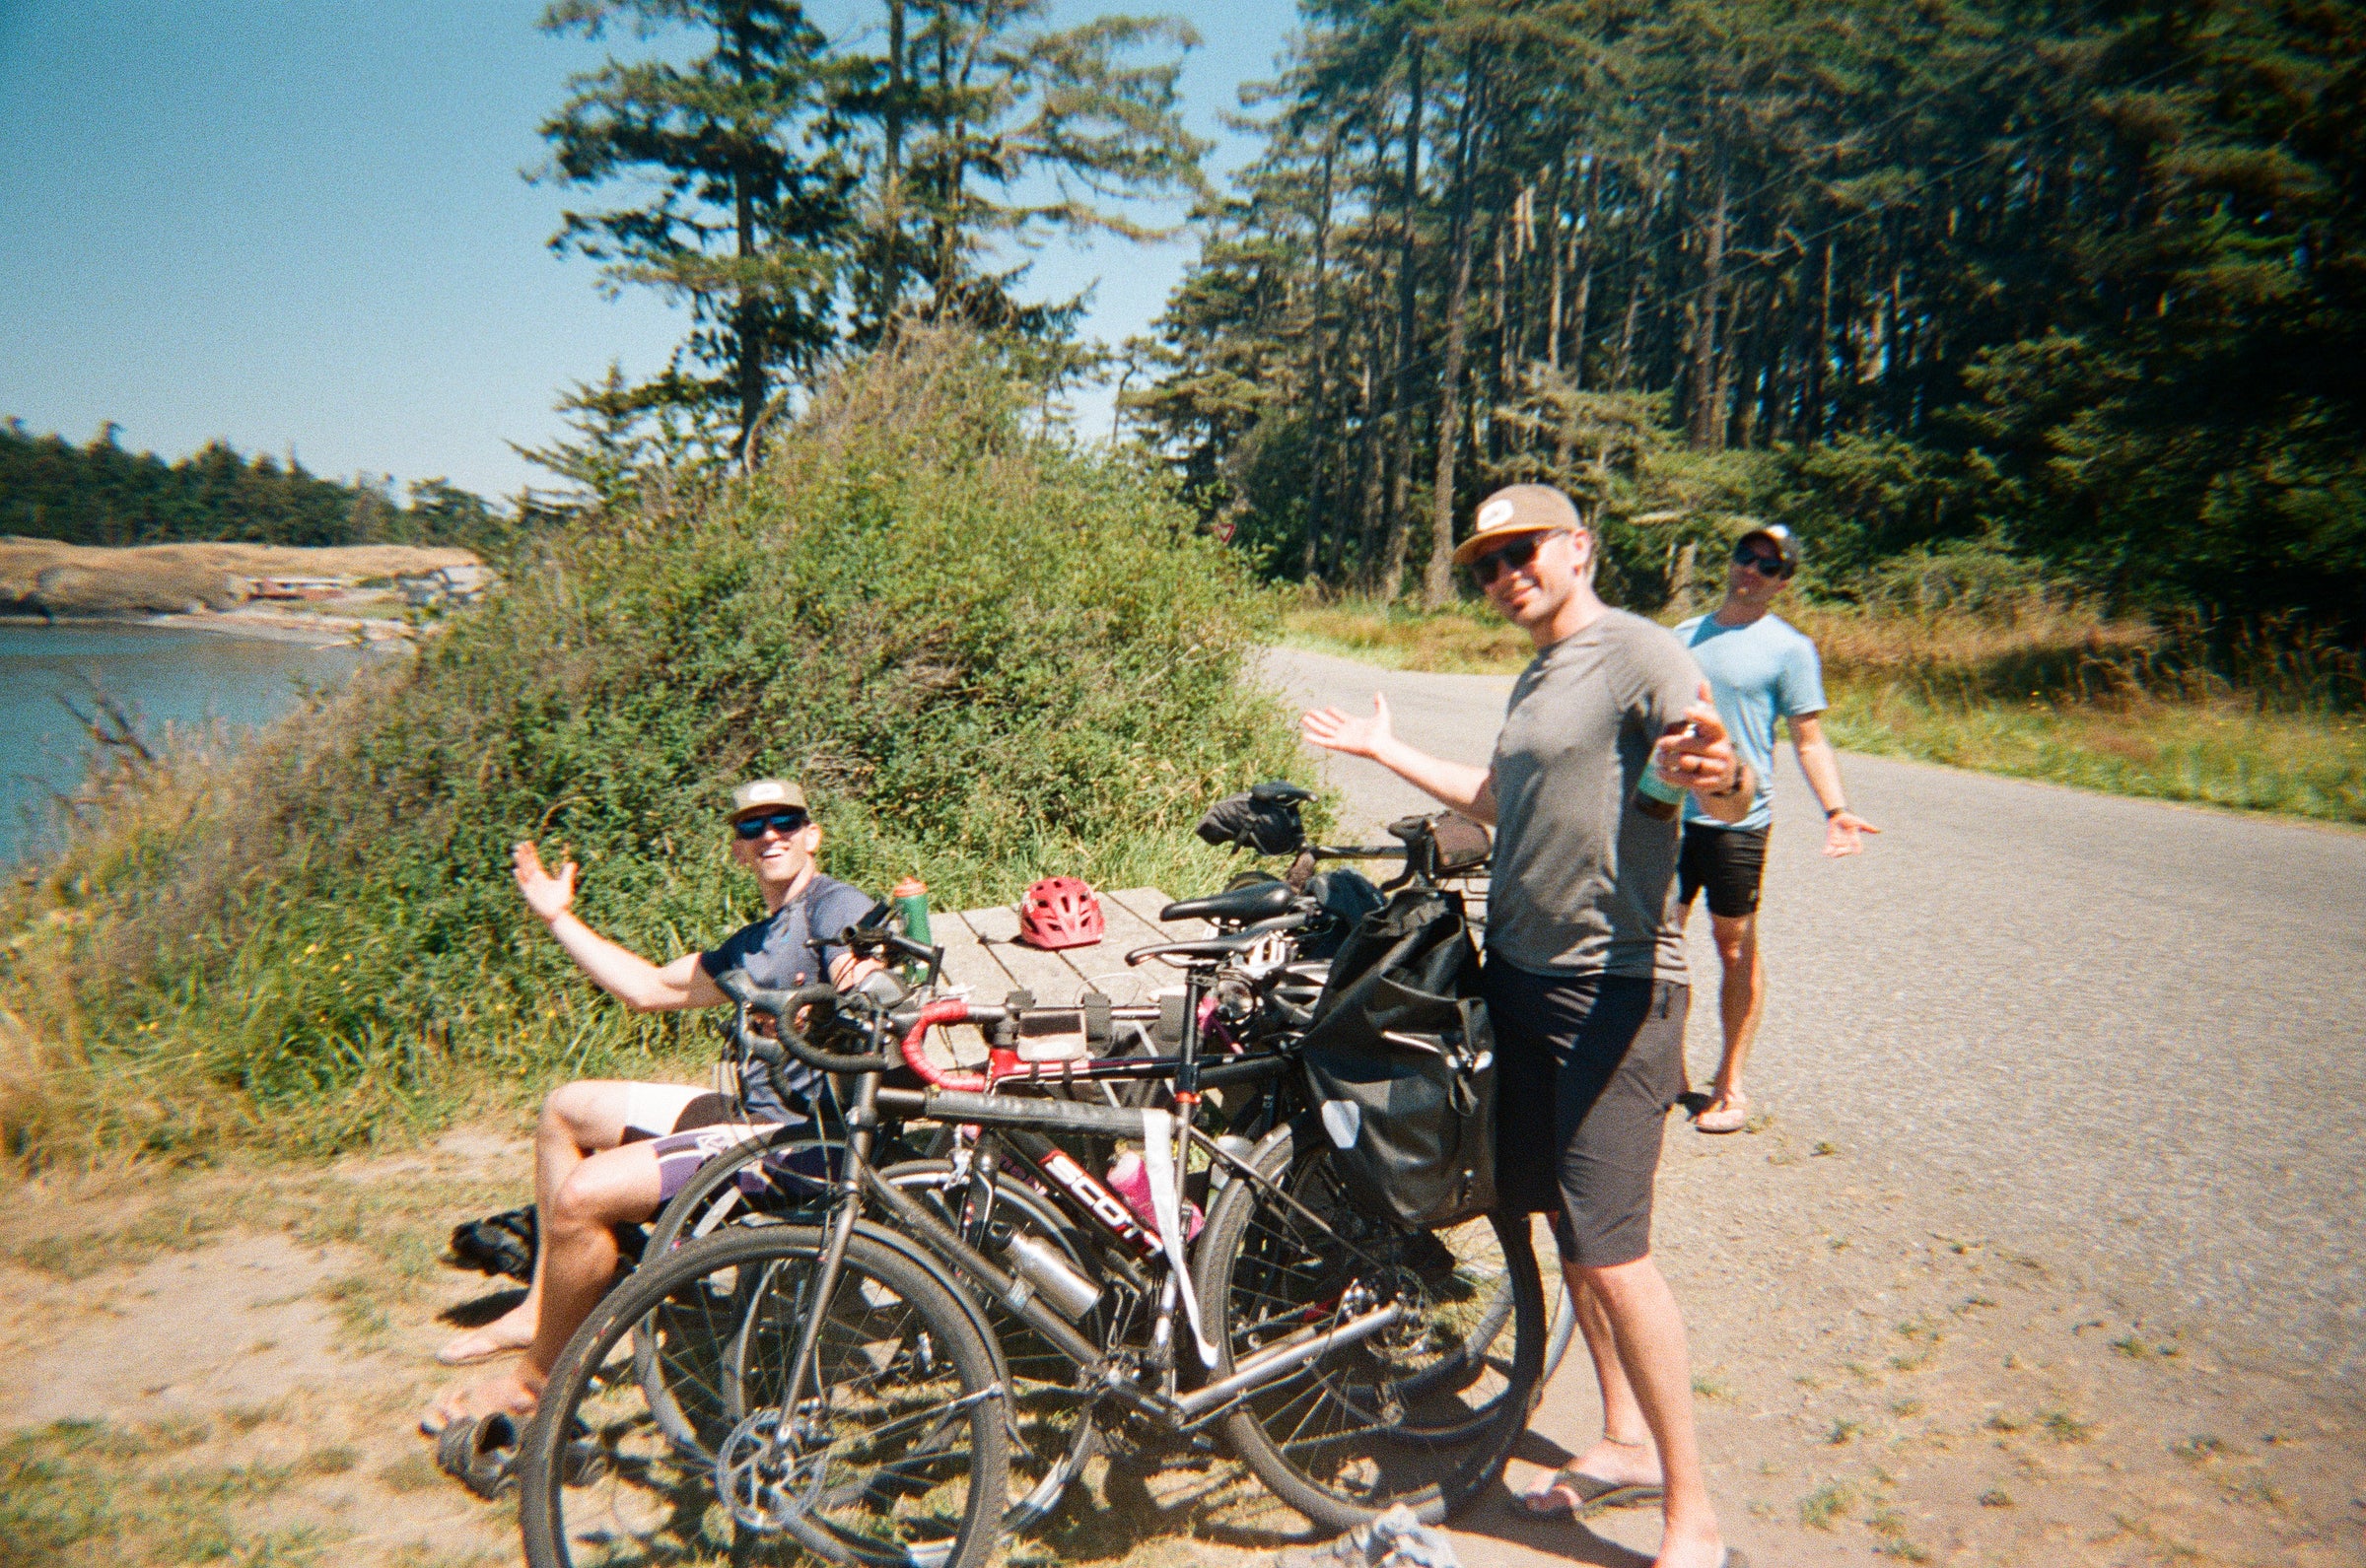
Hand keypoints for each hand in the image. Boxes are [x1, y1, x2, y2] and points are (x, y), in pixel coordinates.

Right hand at [513, 840, 577, 923]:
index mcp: (541, 877)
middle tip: (519, 845)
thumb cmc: (561, 901)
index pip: (534, 862)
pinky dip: (520, 878)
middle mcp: (534, 881)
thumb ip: (567, 873)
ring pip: (524, 872)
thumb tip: (572, 863)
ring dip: (520, 863)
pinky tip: (516, 870)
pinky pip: (523, 885)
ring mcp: (531, 887)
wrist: (559, 915)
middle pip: (527, 865)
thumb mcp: (565, 884)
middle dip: (524, 855)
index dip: (530, 853)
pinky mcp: (529, 895)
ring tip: (516, 853)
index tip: (527, 843)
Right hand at [1301, 693, 1394, 759]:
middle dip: (1319, 717)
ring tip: (1304, 719)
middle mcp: (1346, 731)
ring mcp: (1342, 737)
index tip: (1327, 708)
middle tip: (1308, 712)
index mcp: (1354, 723)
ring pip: (1324, 730)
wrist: (1383, 744)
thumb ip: (1379, 703)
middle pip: (1329, 723)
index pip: (1341, 717)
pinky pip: (1325, 741)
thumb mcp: (1382, 714)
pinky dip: (1315, 739)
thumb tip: (1378, 693)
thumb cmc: (1384, 732)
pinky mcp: (1339, 744)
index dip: (1334, 712)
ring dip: (1314, 725)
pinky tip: (1305, 735)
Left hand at [1654, 681, 1739, 795]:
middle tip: (1659, 744)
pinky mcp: (1710, 784)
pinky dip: (1671, 777)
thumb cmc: (1712, 743)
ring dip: (1669, 761)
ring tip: (1658, 758)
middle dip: (1672, 744)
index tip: (1686, 710)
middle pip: (1692, 745)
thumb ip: (1706, 706)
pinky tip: (1660, 772)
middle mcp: (1721, 750)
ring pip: (1688, 763)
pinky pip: (1688, 780)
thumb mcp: (1712, 726)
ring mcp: (1717, 768)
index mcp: (1720, 733)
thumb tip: (1702, 681)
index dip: (1700, 715)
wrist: (1727, 775)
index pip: (1713, 721)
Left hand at [1822, 809, 1879, 856]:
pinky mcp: (1831, 839)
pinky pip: (1829, 846)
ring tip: (1833, 854)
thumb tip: (1878, 831)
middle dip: (1843, 852)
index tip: (1857, 852)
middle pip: (1845, 850)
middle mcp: (1846, 841)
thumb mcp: (1860, 823)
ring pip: (1837, 849)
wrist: (1838, 814)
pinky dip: (1827, 850)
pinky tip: (1825, 853)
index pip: (1856, 845)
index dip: (1857, 848)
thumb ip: (1868, 827)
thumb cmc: (1849, 818)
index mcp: (1854, 838)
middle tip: (1840, 852)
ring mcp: (1838, 841)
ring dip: (1835, 852)